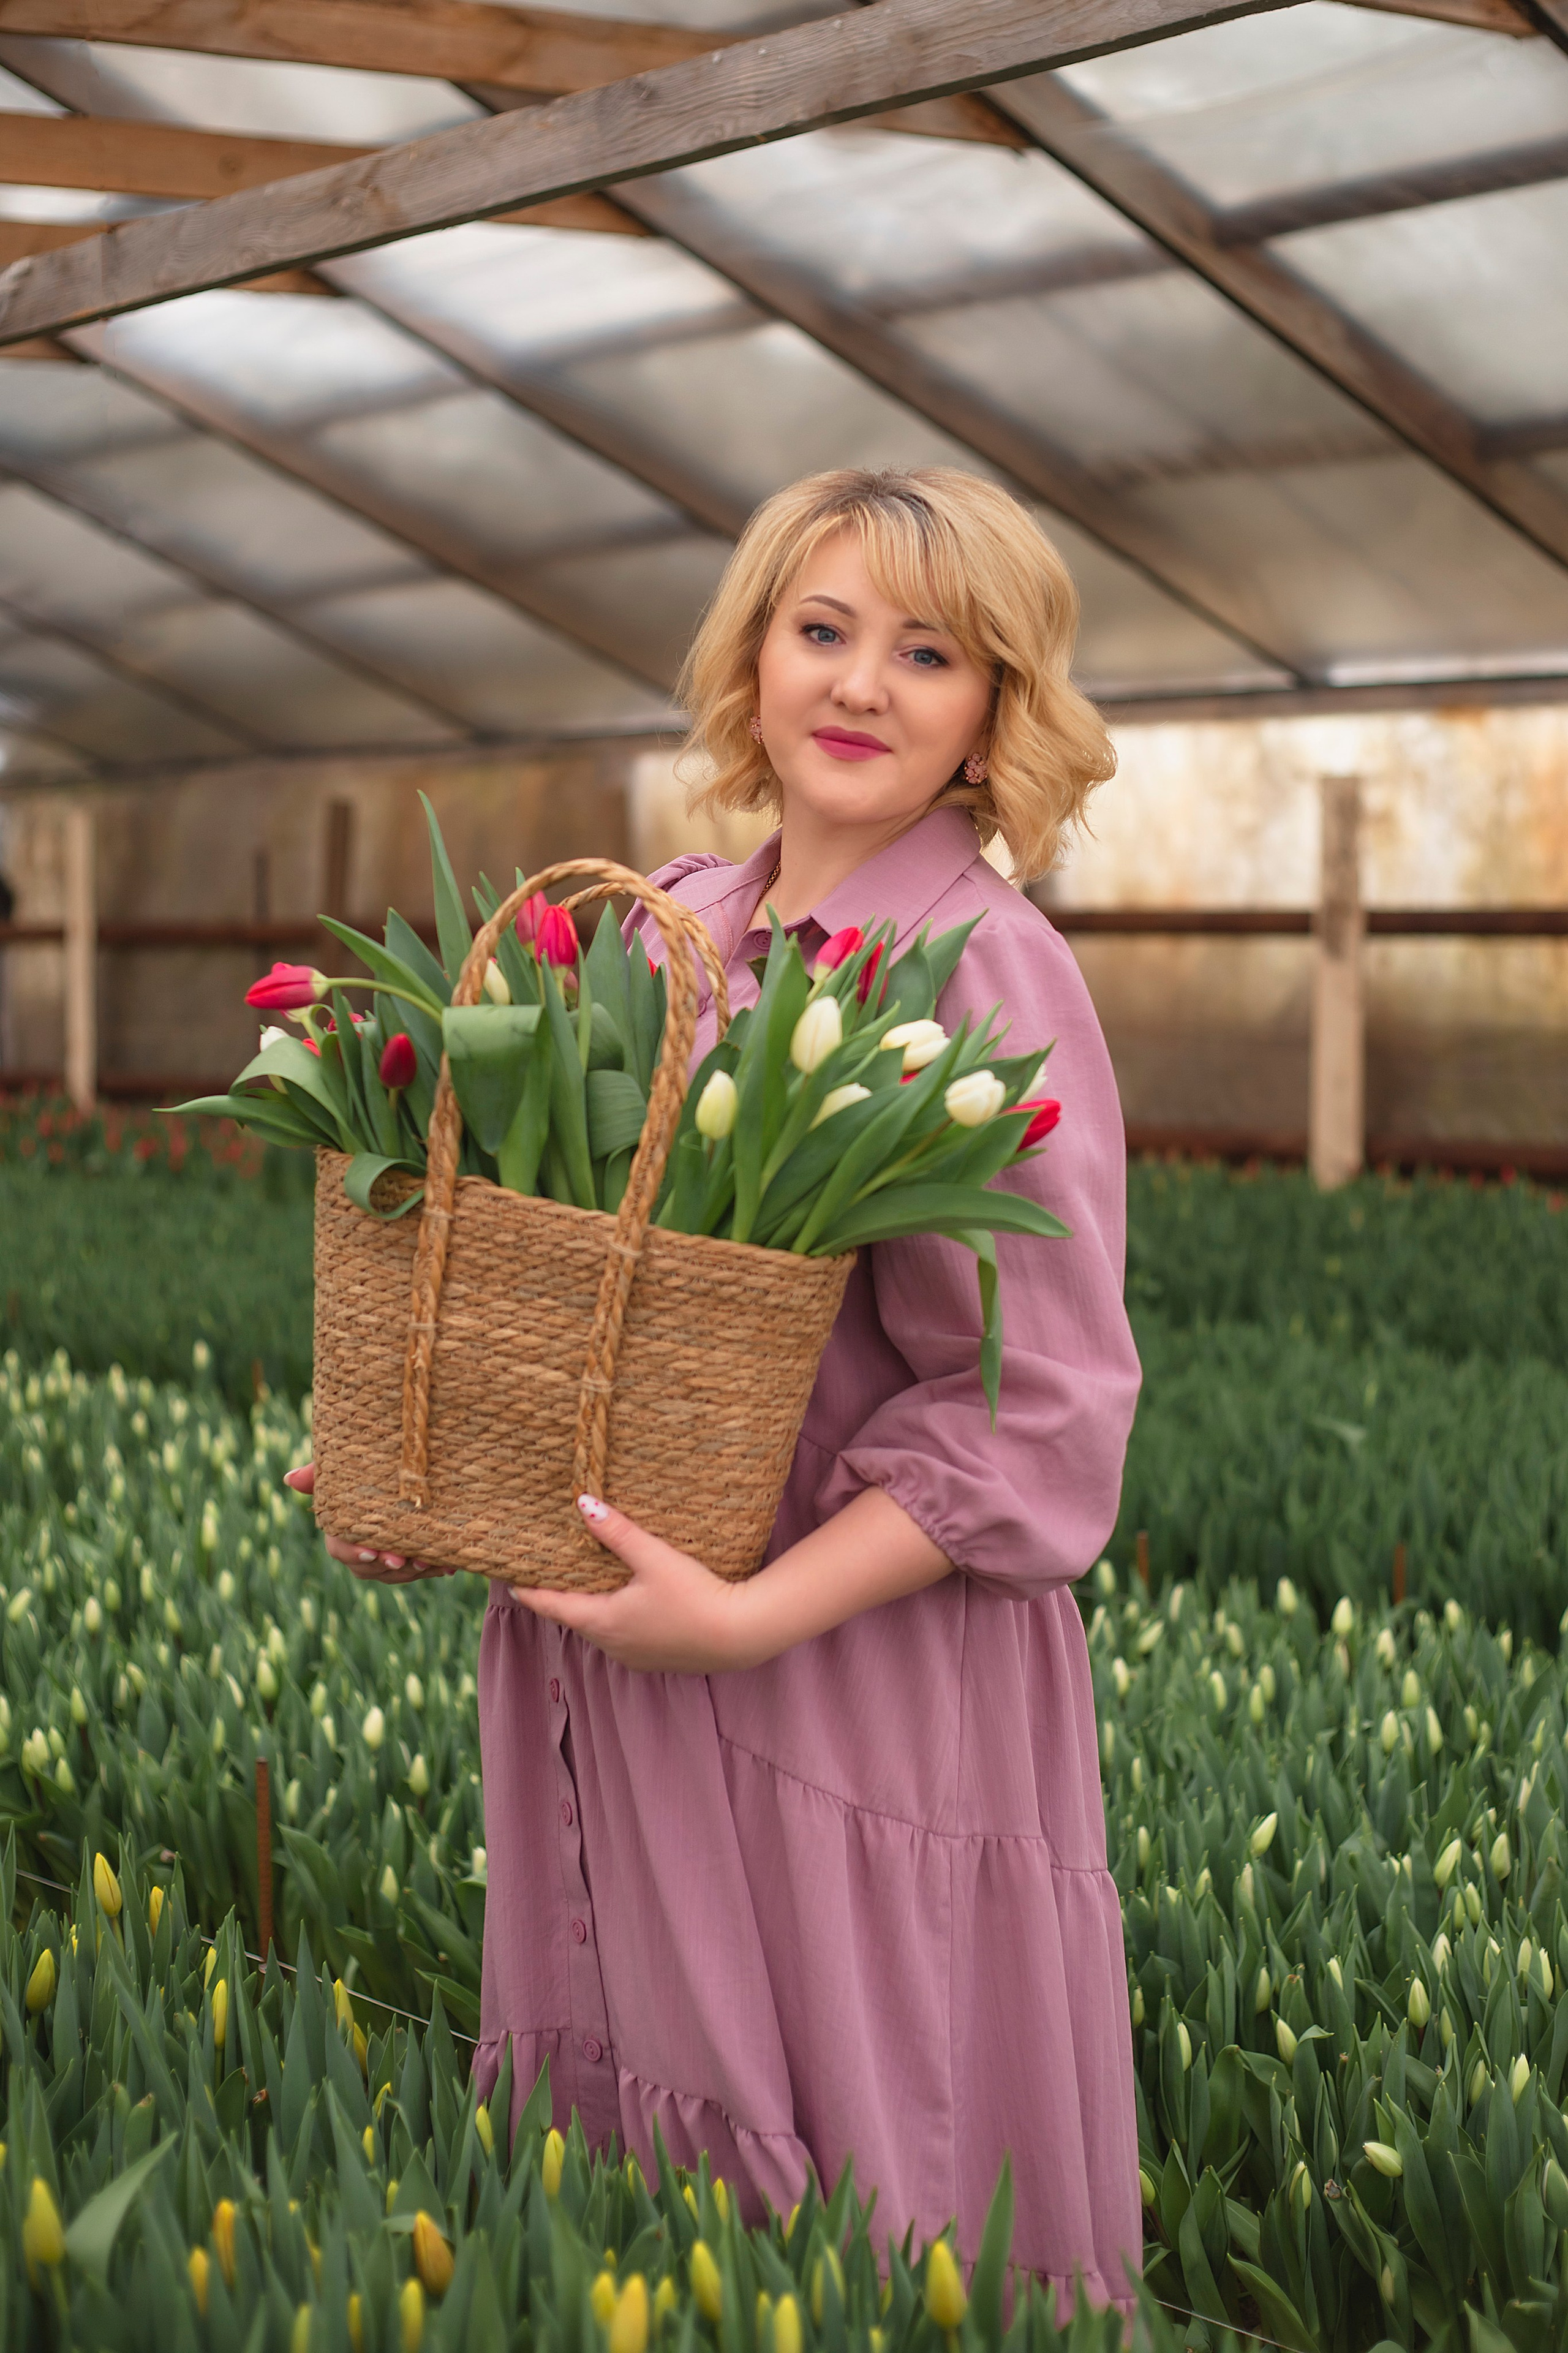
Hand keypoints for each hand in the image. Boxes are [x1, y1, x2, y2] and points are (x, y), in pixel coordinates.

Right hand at [284, 1462, 455, 1584]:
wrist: (406, 1467)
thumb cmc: (365, 1466)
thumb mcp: (345, 1464)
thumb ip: (320, 1472)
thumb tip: (288, 1478)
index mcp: (342, 1528)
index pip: (339, 1548)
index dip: (354, 1552)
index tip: (371, 1550)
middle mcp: (363, 1547)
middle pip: (369, 1567)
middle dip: (388, 1565)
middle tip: (404, 1558)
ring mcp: (387, 1556)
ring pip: (395, 1574)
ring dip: (413, 1571)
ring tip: (429, 1559)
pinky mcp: (413, 1558)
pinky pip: (422, 1570)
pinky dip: (435, 1568)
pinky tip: (450, 1565)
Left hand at [507, 1495, 753, 1672]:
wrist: (741, 1634)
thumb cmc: (697, 1597)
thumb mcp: (654, 1558)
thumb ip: (617, 1532)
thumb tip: (582, 1504)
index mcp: (603, 1621)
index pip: (551, 1606)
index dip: (529, 1591)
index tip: (508, 1578)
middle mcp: (612, 1645)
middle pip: (574, 1617)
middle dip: (559, 1596)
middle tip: (545, 1572)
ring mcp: (634, 1656)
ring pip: (599, 1628)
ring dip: (589, 1607)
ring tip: (582, 1581)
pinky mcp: (656, 1657)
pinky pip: (623, 1636)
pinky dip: (614, 1617)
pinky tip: (627, 1601)